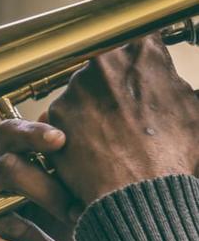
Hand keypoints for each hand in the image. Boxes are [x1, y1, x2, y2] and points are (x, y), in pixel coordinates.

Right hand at [0, 118, 94, 240]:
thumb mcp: (76, 224)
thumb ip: (76, 189)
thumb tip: (94, 150)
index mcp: (12, 174)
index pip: (10, 137)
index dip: (32, 133)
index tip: (61, 140)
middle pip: (6, 167)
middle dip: (47, 189)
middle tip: (77, 213)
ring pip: (1, 210)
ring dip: (44, 239)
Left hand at [47, 34, 198, 204]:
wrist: (139, 194)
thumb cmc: (174, 155)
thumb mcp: (195, 111)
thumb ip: (180, 87)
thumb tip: (178, 87)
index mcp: (142, 52)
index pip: (137, 46)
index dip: (140, 68)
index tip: (140, 82)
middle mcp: (104, 62)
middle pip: (105, 70)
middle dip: (113, 88)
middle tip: (125, 117)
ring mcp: (76, 87)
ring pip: (83, 93)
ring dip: (93, 110)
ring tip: (112, 137)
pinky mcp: (55, 114)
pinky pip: (64, 117)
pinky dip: (75, 131)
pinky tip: (94, 148)